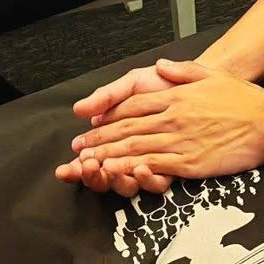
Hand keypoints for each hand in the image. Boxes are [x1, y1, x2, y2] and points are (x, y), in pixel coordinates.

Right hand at [57, 59, 196, 195]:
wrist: (197, 80)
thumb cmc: (163, 82)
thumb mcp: (132, 83)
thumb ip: (106, 96)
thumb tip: (79, 109)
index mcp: (118, 135)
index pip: (92, 158)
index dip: (76, 167)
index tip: (66, 168)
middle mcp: (133, 153)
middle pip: (106, 176)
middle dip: (92, 177)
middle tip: (85, 169)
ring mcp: (152, 161)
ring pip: (128, 183)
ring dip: (115, 178)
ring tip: (107, 168)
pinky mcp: (172, 166)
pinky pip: (156, 182)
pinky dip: (146, 177)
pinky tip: (140, 167)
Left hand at [62, 63, 263, 196]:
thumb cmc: (243, 100)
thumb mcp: (211, 75)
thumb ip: (182, 71)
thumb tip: (161, 65)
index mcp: (176, 97)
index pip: (133, 105)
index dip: (109, 114)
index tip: (93, 122)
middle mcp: (173, 117)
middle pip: (127, 128)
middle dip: (100, 137)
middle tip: (80, 147)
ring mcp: (180, 140)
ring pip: (135, 148)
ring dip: (108, 155)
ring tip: (88, 162)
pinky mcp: (189, 162)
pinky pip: (154, 166)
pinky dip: (132, 169)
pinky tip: (117, 173)